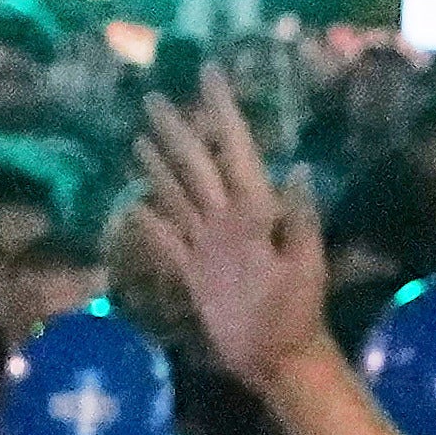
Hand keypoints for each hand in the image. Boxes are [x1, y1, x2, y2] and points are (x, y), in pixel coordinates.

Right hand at [132, 73, 329, 394]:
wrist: (279, 361)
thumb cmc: (297, 315)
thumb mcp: (303, 267)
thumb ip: (298, 221)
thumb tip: (297, 170)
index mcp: (255, 211)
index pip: (235, 149)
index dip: (223, 111)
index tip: (210, 73)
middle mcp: (227, 221)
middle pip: (196, 166)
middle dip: (177, 131)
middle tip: (152, 97)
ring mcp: (207, 247)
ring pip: (178, 196)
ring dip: (159, 167)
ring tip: (140, 138)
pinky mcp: (193, 275)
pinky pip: (166, 244)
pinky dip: (149, 226)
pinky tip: (132, 209)